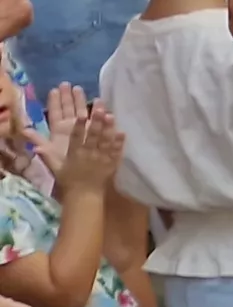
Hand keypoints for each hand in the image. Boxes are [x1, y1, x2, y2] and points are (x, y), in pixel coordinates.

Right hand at [42, 87, 119, 202]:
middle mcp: (89, 155)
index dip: (79, 126)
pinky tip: (122, 132)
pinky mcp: (112, 163)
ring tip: (111, 115)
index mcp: (75, 154)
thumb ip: (47, 156)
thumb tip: (35, 146)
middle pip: (93, 136)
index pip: (76, 138)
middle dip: (96, 122)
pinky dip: (119, 142)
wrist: (84, 196)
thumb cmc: (69, 181)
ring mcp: (102, 159)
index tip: (81, 115)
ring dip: (108, 128)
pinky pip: (116, 152)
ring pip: (105, 141)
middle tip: (100, 109)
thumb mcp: (56, 169)